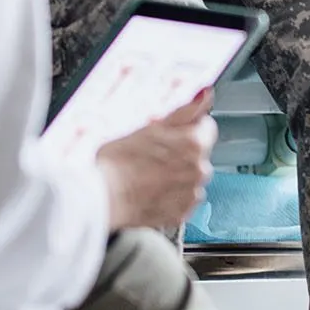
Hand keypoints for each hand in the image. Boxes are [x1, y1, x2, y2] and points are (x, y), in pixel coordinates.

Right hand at [96, 90, 216, 230]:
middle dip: (182, 152)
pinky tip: (150, 190)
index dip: (186, 127)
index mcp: (195, 143)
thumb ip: (185, 111)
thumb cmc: (118, 162)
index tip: (169, 133)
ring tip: (148, 174)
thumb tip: (205, 95)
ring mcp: (191, 194)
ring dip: (177, 174)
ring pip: (191, 177)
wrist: (102, 199)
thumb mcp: (150, 126)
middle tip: (153, 153)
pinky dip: (171, 195)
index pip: (206, 126)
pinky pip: (183, 199)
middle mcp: (200, 170)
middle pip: (199, 153)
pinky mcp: (182, 214)